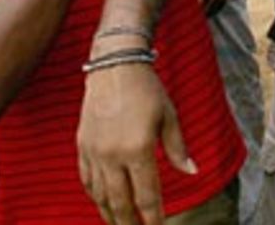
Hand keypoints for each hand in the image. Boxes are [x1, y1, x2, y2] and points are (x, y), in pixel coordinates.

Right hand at [77, 62, 195, 224]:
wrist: (114, 66)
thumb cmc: (147, 89)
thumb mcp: (169, 116)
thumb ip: (178, 148)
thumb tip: (192, 171)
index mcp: (138, 149)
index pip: (147, 194)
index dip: (153, 216)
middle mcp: (113, 155)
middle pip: (120, 201)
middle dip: (129, 222)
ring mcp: (94, 151)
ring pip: (100, 194)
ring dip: (110, 213)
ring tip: (119, 224)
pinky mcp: (82, 145)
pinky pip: (86, 179)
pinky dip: (94, 194)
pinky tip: (101, 202)